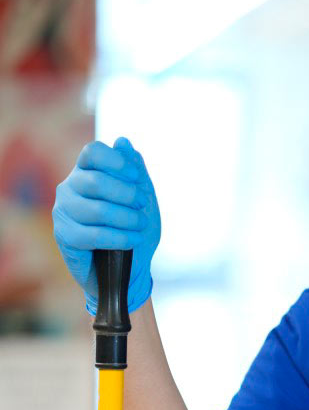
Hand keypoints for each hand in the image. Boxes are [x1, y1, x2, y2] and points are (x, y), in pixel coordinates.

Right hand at [52, 137, 160, 315]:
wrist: (130, 267)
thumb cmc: (134, 230)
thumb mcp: (143, 199)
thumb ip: (135, 172)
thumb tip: (123, 142)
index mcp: (88, 172)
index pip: (93, 152)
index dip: (117, 162)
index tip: (137, 178)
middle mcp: (70, 188)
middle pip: (97, 181)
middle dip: (128, 195)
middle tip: (143, 205)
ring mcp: (64, 211)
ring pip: (98, 209)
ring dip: (128, 219)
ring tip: (140, 226)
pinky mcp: (65, 236)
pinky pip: (95, 234)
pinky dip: (121, 238)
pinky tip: (132, 240)